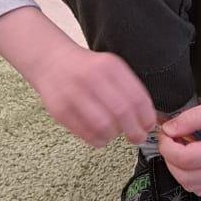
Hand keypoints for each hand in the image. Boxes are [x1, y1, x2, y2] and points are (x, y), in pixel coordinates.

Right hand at [30, 43, 155, 149]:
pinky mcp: (60, 110)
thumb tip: (147, 118)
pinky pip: (85, 133)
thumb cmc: (86, 69)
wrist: (50, 61)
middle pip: (121, 112)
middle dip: (134, 131)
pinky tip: (100, 136)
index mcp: (110, 66)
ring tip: (114, 133)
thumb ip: (128, 88)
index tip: (149, 126)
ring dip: (114, 135)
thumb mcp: (110, 67)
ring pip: (103, 126)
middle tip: (137, 138)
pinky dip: (98, 140)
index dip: (146, 116)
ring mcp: (74, 94)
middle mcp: (92, 78)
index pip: (137, 97)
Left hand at [158, 93, 200, 194]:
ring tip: (183, 146)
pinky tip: (193, 157)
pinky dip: (189, 177)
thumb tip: (168, 129)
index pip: (184, 159)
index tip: (166, 131)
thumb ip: (192, 119)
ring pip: (190, 186)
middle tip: (171, 137)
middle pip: (183, 177)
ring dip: (178, 168)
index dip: (167, 146)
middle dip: (169, 158)